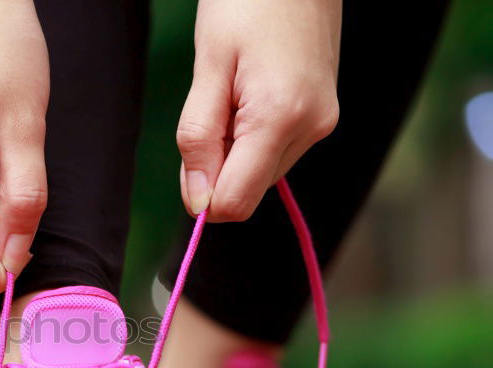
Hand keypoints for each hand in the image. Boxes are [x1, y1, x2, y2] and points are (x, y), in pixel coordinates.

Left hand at [177, 0, 340, 220]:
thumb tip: (197, 204)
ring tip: (234, 92)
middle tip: (211, 107)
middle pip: (247, 191)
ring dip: (233, 150)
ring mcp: (322, 124)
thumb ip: (197, 138)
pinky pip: (274, 152)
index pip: (235, 203)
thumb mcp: (207, 67)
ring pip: (260, 174)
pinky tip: (249, 94)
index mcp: (280, 118)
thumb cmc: (245, 3)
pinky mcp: (322, 117)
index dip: (202, 198)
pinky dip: (251, 137)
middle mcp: (311, 129)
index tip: (188, 162)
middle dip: (216, 167)